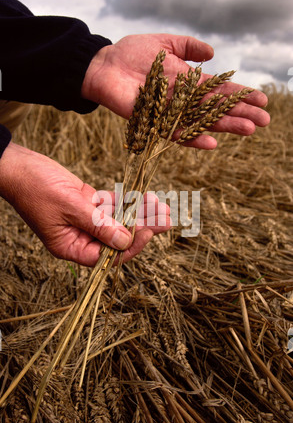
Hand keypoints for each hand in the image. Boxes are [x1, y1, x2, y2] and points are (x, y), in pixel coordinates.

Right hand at [0, 143, 170, 266]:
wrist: (19, 165)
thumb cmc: (35, 188)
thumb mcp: (69, 207)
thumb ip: (98, 225)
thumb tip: (126, 242)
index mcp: (71, 247)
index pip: (107, 256)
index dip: (129, 246)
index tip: (148, 230)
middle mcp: (80, 237)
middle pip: (117, 238)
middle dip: (142, 228)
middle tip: (166, 218)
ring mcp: (85, 220)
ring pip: (118, 220)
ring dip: (139, 213)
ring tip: (162, 206)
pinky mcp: (87, 203)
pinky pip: (111, 206)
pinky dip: (126, 201)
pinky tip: (144, 197)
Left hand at [82, 33, 269, 149]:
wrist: (104, 65)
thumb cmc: (131, 53)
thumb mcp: (165, 42)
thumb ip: (188, 46)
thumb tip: (213, 52)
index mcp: (189, 81)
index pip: (219, 89)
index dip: (240, 94)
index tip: (261, 99)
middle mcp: (183, 100)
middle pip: (217, 108)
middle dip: (241, 113)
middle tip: (264, 121)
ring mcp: (170, 113)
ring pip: (202, 122)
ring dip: (225, 126)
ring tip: (248, 129)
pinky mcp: (154, 123)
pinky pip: (175, 135)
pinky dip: (192, 139)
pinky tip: (212, 142)